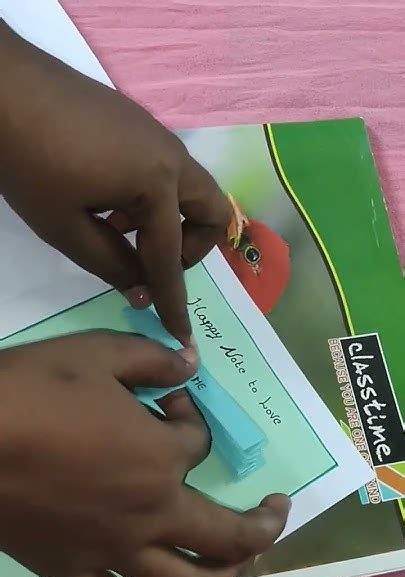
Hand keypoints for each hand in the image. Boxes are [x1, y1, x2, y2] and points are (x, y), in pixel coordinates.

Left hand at [0, 22, 230, 354]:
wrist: (4, 87)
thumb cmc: (32, 163)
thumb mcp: (66, 228)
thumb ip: (112, 265)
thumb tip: (143, 293)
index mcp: (158, 183)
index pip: (170, 256)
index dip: (174, 300)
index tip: (181, 335)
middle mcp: (172, 157)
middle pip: (211, 212)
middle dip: (193, 249)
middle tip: (154, 262)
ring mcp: (158, 135)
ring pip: (191, 189)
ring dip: (169, 221)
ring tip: (119, 230)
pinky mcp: (140, 124)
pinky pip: (166, 171)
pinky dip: (153, 198)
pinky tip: (109, 201)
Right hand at [0, 334, 289, 576]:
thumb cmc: (35, 390)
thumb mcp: (98, 354)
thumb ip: (153, 359)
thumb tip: (191, 362)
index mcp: (159, 458)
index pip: (197, 442)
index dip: (192, 416)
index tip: (172, 400)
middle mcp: (148, 514)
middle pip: (225, 537)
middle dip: (262, 525)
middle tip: (276, 511)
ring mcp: (111, 551)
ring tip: (235, 562)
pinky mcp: (69, 573)